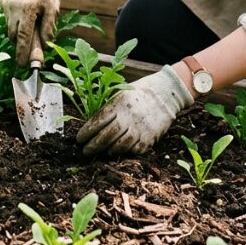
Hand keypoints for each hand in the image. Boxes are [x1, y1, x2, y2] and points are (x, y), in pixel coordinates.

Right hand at [0, 0, 61, 66]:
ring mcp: (6, 4)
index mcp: (28, 9)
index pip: (23, 37)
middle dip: (22, 44)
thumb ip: (48, 28)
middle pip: (14, 35)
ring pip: (10, 28)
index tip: (23, 65)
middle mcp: (13, 7)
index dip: (23, 52)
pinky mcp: (3, 2)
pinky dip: (16, 23)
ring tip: (32, 26)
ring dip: (19, 33)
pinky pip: (8, 19)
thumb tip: (44, 46)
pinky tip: (26, 16)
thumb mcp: (53, 9)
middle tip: (31, 52)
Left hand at [76, 65, 193, 155]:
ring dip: (109, 150)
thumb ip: (108, 108)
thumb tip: (91, 124)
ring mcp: (141, 127)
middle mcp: (130, 116)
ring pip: (121, 145)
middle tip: (85, 151)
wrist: (166, 92)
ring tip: (102, 152)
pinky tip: (119, 151)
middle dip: (94, 145)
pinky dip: (126, 152)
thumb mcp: (121, 93)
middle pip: (108, 135)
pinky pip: (135, 149)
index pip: (99, 120)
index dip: (87, 131)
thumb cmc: (139, 92)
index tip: (79, 139)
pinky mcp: (151, 136)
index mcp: (120, 103)